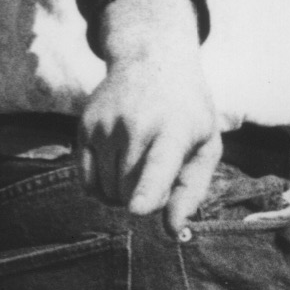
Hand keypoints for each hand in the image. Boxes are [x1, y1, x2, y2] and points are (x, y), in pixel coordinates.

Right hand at [79, 0, 223, 226]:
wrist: (151, 59)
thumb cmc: (186, 111)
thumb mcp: (205, 144)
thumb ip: (192, 190)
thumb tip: (172, 231)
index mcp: (174, 130)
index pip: (157, 165)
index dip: (147, 191)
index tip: (136, 209)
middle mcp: (135, 126)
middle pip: (130, 191)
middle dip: (144, 198)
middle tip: (160, 173)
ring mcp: (105, 126)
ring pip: (107, 191)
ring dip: (123, 194)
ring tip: (140, 165)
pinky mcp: (84, 127)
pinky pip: (87, 181)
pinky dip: (101, 187)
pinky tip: (117, 169)